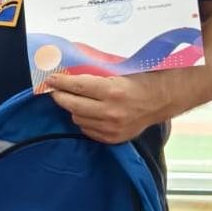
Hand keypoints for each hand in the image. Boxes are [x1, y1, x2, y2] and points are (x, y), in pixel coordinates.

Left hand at [45, 72, 166, 143]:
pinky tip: (88, 112)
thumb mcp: (116, 72)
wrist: (160, 101)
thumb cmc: (137, 81)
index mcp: (112, 91)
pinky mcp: (113, 138)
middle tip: (55, 90)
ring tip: (76, 100)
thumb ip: (92, 75)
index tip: (50, 79)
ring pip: (77, 119)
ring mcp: (112, 128)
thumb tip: (65, 73)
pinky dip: (84, 121)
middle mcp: (111, 111)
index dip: (60, 82)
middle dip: (60, 96)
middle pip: (72, 105)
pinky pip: (87, 130)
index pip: (77, 87)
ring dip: (73, 109)